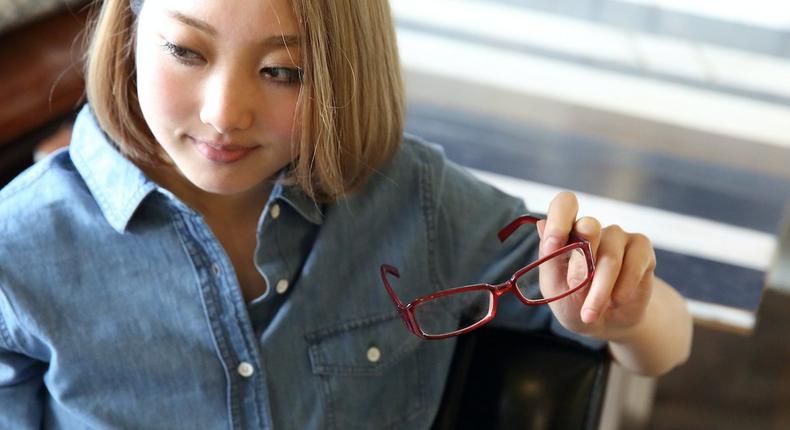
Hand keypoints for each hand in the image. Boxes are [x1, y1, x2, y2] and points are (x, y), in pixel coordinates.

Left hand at [536, 192, 655, 340]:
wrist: (604, 323)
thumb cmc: (573, 301)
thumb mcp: (554, 287)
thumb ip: (550, 258)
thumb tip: (541, 224)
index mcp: (566, 232)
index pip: (565, 205)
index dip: (559, 219)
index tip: (553, 244)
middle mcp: (592, 228)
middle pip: (589, 226)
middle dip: (581, 265)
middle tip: (576, 288)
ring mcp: (618, 237)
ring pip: (610, 256)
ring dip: (600, 289)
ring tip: (590, 313)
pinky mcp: (641, 249)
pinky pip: (634, 264)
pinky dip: (623, 287)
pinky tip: (616, 300)